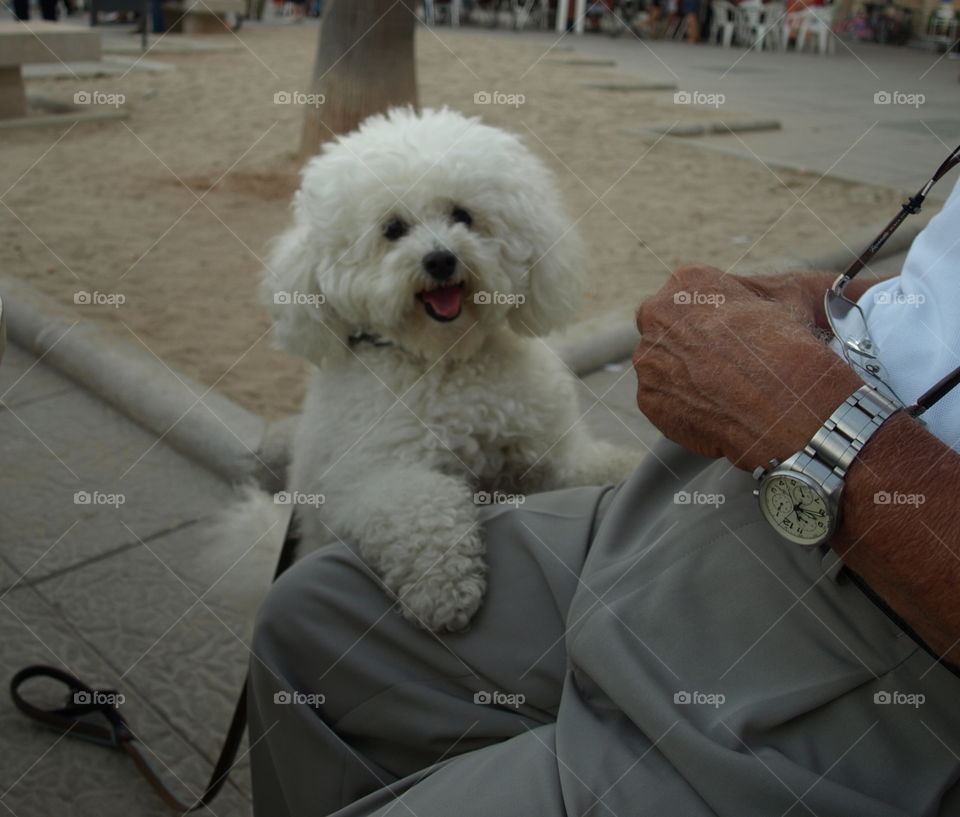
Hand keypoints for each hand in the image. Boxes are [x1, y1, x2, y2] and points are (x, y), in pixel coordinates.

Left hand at [632, 265, 863, 470]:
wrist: (787, 408)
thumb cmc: (792, 348)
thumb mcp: (784, 296)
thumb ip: (748, 290)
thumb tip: (743, 298)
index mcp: (687, 282)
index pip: (686, 294)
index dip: (710, 316)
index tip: (729, 334)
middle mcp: (656, 316)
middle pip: (664, 326)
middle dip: (685, 340)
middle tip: (720, 361)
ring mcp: (647, 359)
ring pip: (659, 363)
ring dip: (680, 373)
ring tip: (721, 390)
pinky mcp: (647, 398)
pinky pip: (660, 397)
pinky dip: (680, 404)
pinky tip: (712, 409)